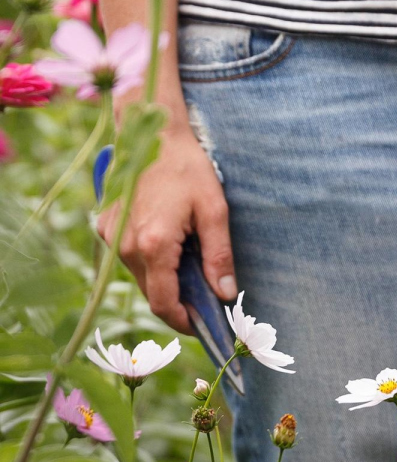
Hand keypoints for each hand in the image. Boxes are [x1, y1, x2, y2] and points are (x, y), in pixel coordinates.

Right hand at [98, 127, 235, 332]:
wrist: (152, 134)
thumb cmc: (188, 168)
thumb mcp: (215, 210)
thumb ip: (219, 256)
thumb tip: (224, 293)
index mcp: (153, 244)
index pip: (163, 302)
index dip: (183, 321)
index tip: (203, 326)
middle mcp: (124, 245)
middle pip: (151, 292)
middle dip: (178, 302)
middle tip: (206, 301)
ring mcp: (110, 236)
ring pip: (140, 276)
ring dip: (165, 279)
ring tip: (193, 265)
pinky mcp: (106, 226)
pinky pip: (129, 257)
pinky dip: (151, 260)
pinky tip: (172, 242)